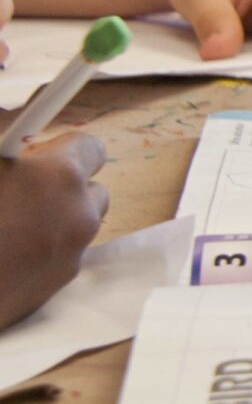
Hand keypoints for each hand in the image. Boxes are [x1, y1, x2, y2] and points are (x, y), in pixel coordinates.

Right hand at [0, 133, 105, 328]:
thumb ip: (4, 132)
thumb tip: (8, 116)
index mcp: (59, 176)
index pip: (90, 147)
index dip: (63, 150)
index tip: (39, 157)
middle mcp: (77, 214)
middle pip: (91, 188)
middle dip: (62, 188)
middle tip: (21, 191)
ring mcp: (71, 254)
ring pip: (79, 225)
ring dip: (55, 220)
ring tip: (9, 224)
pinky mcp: (57, 287)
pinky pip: (62, 258)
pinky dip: (43, 252)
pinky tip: (6, 253)